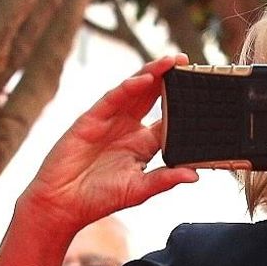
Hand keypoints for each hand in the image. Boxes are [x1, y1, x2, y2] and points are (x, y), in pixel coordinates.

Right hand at [19, 53, 197, 238]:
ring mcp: (109, 121)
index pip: (168, 118)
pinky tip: (145, 79)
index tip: (203, 90)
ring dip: (153, 74)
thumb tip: (195, 176)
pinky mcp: (91, 120)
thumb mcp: (138, 190)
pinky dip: (128, 88)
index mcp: (143, 144)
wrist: (62, 204)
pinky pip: (112, 99)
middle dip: (169, 79)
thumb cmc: (99, 199)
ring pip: (134, 91)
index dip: (183, 104)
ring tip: (172, 61)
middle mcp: (128, 128)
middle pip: (153, 97)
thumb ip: (165, 179)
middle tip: (188, 62)